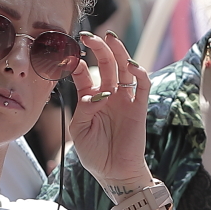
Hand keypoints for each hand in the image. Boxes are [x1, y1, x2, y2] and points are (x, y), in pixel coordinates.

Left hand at [68, 31, 152, 186]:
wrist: (114, 172)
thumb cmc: (94, 153)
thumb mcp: (80, 130)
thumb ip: (84, 109)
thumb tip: (96, 94)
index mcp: (91, 98)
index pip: (84, 74)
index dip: (76, 63)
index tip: (67, 54)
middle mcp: (109, 94)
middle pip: (106, 64)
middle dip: (98, 48)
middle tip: (88, 36)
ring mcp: (125, 99)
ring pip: (124, 69)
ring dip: (118, 52)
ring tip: (109, 38)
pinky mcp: (139, 107)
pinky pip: (142, 85)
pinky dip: (138, 73)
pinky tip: (130, 65)